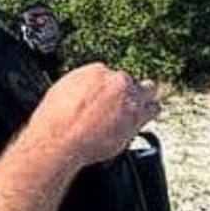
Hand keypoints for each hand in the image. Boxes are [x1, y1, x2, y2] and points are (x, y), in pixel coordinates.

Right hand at [26, 62, 160, 167]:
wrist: (61, 139)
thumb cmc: (55, 120)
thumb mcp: (61, 92)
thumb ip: (80, 87)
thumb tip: (85, 93)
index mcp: (96, 71)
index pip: (109, 75)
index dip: (107, 89)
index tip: (105, 98)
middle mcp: (116, 81)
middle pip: (129, 81)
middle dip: (126, 90)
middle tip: (120, 103)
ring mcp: (130, 98)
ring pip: (148, 90)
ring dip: (144, 98)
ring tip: (138, 107)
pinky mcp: (138, 116)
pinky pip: (154, 109)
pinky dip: (150, 112)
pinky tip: (145, 116)